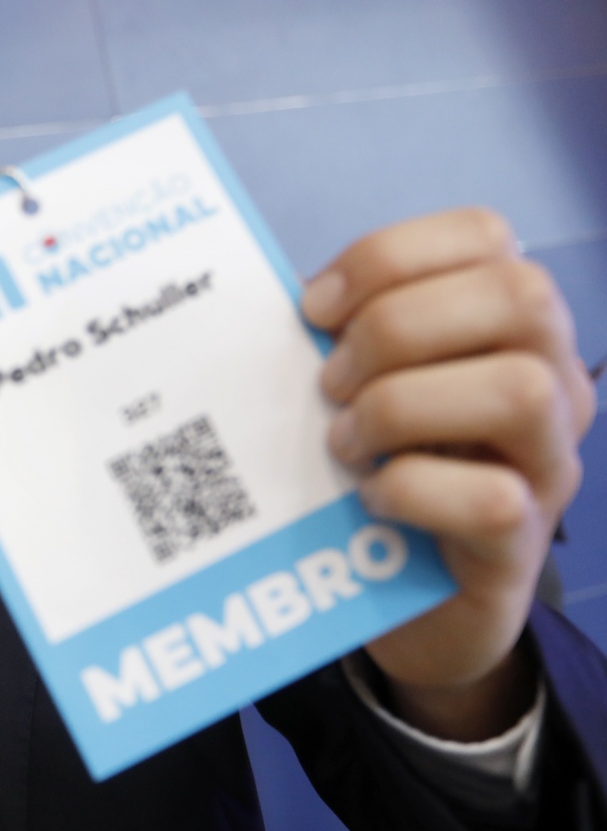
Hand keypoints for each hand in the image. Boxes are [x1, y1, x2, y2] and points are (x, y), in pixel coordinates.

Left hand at [301, 208, 596, 740]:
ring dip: (403, 405)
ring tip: (344, 440)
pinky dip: (413, 490)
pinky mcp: (520, 542)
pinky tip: (369, 496)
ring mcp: (549, 463)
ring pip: (521, 389)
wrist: (407, 596)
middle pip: (519, 296)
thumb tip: (278, 301)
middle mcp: (552, 382)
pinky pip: (493, 499)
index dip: (391, 254)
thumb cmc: (379, 467)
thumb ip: (340, 337)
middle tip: (329, 382)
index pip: (487, 234)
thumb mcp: (361, 385)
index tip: (315, 307)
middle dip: (397, 326)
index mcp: (506, 326)